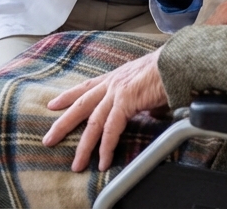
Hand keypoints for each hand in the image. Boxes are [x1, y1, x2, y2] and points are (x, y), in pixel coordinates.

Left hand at [43, 49, 167, 170]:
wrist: (177, 62)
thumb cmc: (167, 71)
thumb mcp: (147, 85)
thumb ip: (142, 101)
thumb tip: (149, 113)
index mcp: (115, 77)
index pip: (86, 87)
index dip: (68, 96)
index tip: (53, 104)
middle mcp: (112, 82)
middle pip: (81, 105)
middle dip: (63, 123)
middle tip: (49, 138)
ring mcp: (117, 91)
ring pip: (93, 122)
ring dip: (83, 146)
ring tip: (77, 164)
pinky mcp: (126, 100)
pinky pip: (111, 129)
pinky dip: (106, 146)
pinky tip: (103, 160)